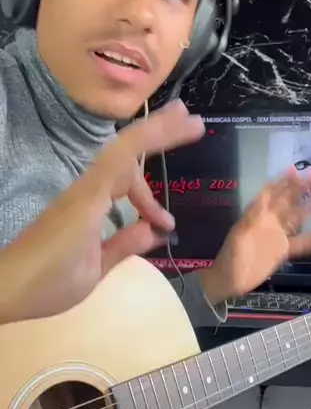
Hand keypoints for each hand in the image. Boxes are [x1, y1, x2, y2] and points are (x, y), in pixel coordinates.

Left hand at [0, 101, 204, 324]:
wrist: (4, 288)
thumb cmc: (46, 283)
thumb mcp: (92, 271)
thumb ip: (125, 246)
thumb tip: (155, 229)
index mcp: (90, 200)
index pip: (128, 154)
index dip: (161, 133)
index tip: (192, 124)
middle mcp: (85, 191)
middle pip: (126, 152)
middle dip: (159, 134)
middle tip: (192, 121)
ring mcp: (78, 199)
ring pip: (119, 174)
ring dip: (147, 180)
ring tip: (170, 211)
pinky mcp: (74, 211)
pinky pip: (111, 189)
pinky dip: (134, 195)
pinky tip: (146, 217)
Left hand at [199, 166, 310, 303]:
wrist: (230, 280)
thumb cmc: (231, 257)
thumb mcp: (238, 236)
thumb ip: (251, 218)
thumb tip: (261, 198)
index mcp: (256, 215)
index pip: (271, 193)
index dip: (282, 181)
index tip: (295, 170)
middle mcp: (269, 221)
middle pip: (288, 201)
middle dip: (301, 189)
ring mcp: (277, 236)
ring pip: (297, 219)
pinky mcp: (283, 251)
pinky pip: (301, 243)